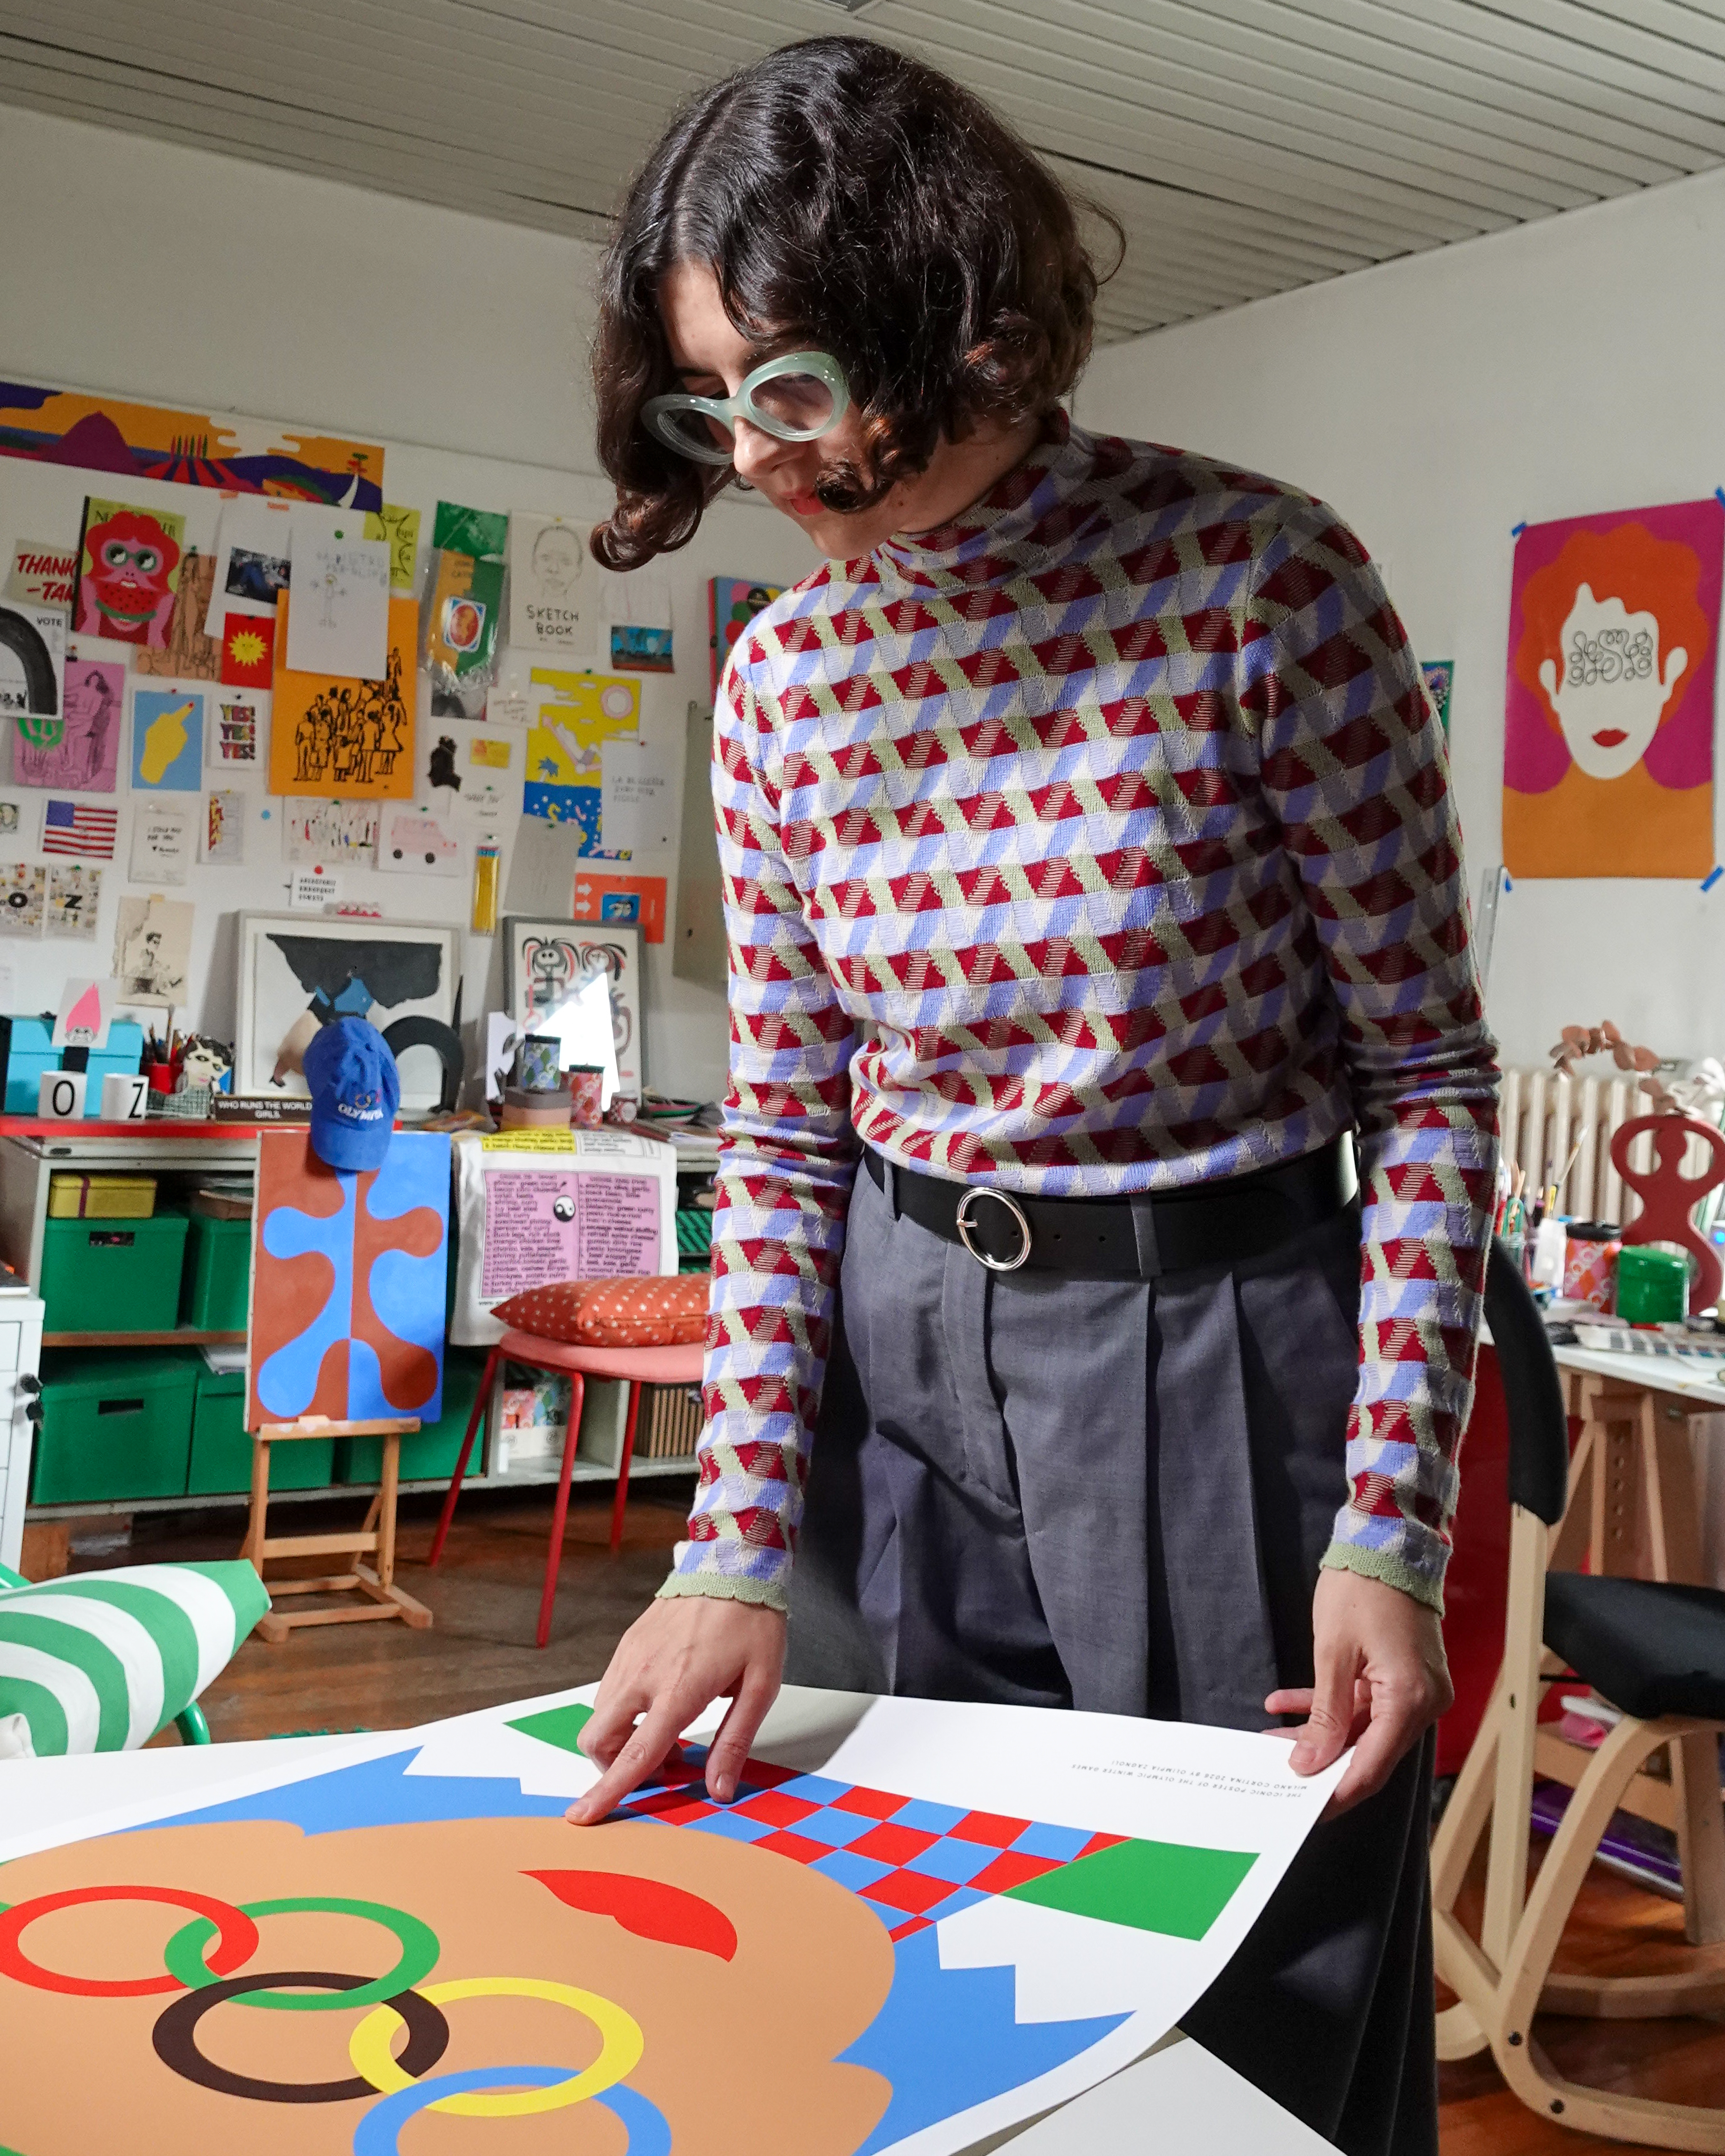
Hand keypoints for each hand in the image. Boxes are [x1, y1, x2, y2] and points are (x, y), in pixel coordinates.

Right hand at [565, 1594, 786, 1824]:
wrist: (734, 1563)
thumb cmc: (753, 1623)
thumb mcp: (761, 1686)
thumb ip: (735, 1741)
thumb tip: (719, 1790)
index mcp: (678, 1690)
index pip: (635, 1753)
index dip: (608, 1791)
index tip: (582, 1816)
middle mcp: (644, 1674)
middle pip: (599, 1738)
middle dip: (613, 1766)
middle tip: (661, 1766)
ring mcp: (631, 1655)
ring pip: (601, 1714)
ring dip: (621, 1738)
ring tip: (670, 1733)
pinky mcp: (629, 1642)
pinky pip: (611, 1689)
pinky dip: (625, 1710)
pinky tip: (661, 1703)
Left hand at [1265, 1568, 1451, 1817]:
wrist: (1388, 1541)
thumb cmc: (1362, 1589)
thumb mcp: (1333, 1654)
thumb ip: (1324, 1715)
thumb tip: (1307, 1764)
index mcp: (1410, 1701)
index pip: (1371, 1767)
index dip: (1335, 1792)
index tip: (1301, 1809)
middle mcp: (1423, 1702)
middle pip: (1368, 1751)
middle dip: (1319, 1761)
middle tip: (1274, 1769)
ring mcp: (1416, 1689)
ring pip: (1362, 1728)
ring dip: (1317, 1731)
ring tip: (1270, 1735)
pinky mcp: (1404, 1675)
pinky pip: (1365, 1703)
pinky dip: (1329, 1705)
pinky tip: (1283, 1703)